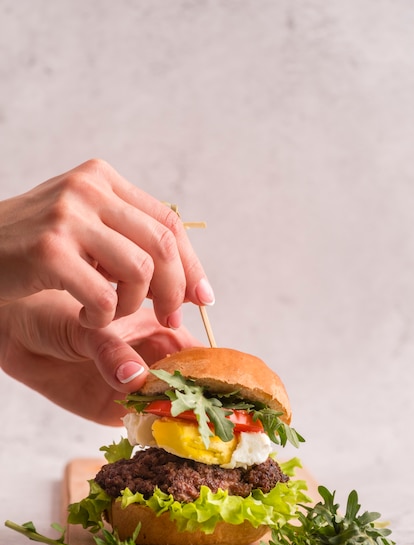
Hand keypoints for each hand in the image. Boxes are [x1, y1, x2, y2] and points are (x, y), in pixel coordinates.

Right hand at [0, 159, 213, 328]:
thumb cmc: (31, 244)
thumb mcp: (82, 225)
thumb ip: (127, 237)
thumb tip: (185, 279)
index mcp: (102, 178)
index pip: (168, 221)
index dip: (191, 263)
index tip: (202, 297)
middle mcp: (88, 188)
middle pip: (162, 244)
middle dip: (175, 290)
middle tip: (170, 318)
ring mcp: (67, 216)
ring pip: (139, 270)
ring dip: (132, 305)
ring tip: (109, 313)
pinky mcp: (48, 250)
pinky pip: (103, 296)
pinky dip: (103, 317)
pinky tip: (86, 317)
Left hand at [0, 291, 201, 424]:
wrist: (18, 336)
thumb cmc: (57, 316)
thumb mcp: (89, 328)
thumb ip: (113, 351)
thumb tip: (136, 378)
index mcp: (157, 331)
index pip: (194, 352)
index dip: (210, 369)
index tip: (224, 387)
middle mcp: (153, 361)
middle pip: (189, 386)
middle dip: (200, 402)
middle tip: (212, 419)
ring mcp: (137, 388)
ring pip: (169, 409)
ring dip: (179, 422)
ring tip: (190, 433)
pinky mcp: (116, 411)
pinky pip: (142, 425)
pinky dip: (152, 433)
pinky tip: (160, 438)